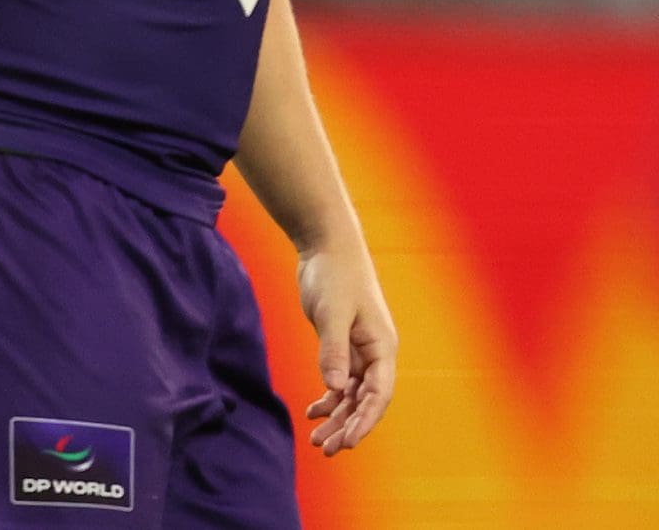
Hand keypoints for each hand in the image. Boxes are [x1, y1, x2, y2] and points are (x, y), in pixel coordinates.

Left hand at [297, 241, 395, 454]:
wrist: (326, 247)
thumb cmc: (334, 275)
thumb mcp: (332, 311)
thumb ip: (333, 348)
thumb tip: (336, 387)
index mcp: (382, 348)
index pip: (378, 394)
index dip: (364, 420)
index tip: (348, 441)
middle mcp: (374, 354)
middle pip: (364, 401)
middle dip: (347, 426)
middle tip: (326, 449)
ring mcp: (358, 351)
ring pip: (350, 395)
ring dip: (336, 417)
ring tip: (318, 441)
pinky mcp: (340, 345)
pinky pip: (338, 380)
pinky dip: (328, 397)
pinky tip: (313, 412)